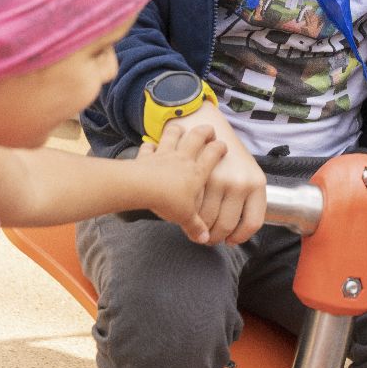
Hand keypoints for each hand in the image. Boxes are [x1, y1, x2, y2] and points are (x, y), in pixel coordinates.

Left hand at [135, 120, 225, 243]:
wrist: (143, 188)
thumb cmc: (169, 200)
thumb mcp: (186, 217)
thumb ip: (196, 227)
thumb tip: (205, 238)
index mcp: (197, 171)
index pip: (213, 154)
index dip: (219, 148)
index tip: (223, 145)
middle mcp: (183, 159)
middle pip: (196, 137)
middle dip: (204, 131)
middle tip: (209, 130)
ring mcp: (164, 154)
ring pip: (174, 135)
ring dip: (178, 130)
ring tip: (180, 128)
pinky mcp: (146, 157)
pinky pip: (149, 147)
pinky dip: (150, 145)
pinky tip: (150, 144)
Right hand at [179, 103, 267, 244]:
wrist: (204, 125)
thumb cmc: (225, 154)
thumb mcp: (245, 172)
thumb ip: (245, 199)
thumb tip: (236, 232)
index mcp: (257, 183)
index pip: (253, 222)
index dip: (240, 237)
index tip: (231, 240)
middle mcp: (241, 182)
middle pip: (227, 226)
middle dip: (216, 238)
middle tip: (210, 238)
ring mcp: (220, 180)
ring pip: (208, 221)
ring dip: (201, 230)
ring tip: (198, 228)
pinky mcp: (200, 179)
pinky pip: (194, 210)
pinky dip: (189, 218)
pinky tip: (189, 215)